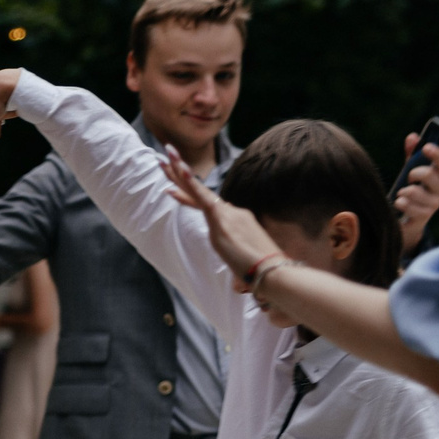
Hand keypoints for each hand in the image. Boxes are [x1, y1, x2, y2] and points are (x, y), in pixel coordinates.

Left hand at [158, 145, 282, 287]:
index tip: (171, 188)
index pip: (208, 205)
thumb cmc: (265, 273)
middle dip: (181, 173)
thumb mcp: (248, 266)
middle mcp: (232, 214)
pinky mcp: (223, 221)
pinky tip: (181, 171)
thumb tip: (240, 286)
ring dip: (180, 173)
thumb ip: (240, 269)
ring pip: (198, 191)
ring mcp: (227, 216)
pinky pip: (204, 199)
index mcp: (238, 221)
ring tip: (165, 156)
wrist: (274, 272)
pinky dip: (191, 185)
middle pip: (200, 192)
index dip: (188, 196)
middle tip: (166, 153)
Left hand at [394, 136, 438, 255]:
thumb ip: (412, 154)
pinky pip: (408, 206)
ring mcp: (434, 205)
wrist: (408, 220)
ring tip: (401, 193)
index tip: (426, 147)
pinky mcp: (423, 218)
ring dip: (404, 190)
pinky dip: (400, 203)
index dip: (437, 154)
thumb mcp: (411, 170)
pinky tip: (399, 203)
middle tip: (408, 176)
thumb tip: (412, 137)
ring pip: (415, 192)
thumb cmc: (412, 190)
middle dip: (415, 173)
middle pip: (430, 175)